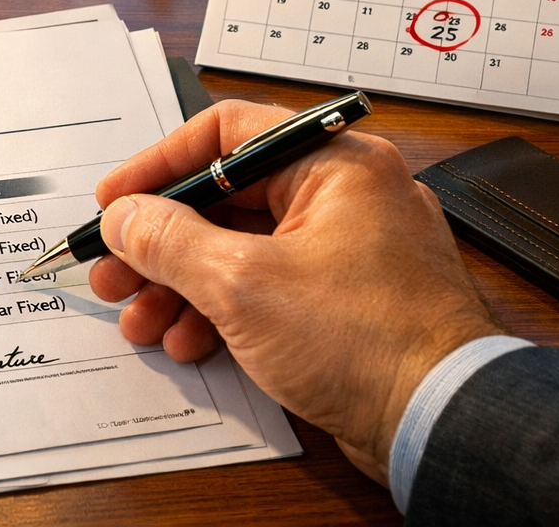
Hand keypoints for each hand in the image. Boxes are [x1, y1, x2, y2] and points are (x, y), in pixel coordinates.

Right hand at [89, 100, 498, 484]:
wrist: (445, 424)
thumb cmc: (366, 342)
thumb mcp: (242, 285)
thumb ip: (169, 241)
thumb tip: (123, 217)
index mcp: (334, 163)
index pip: (225, 133)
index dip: (158, 165)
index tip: (114, 201)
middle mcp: (346, 195)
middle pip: (227, 200)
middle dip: (161, 243)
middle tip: (113, 272)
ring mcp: (350, 250)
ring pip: (243, 249)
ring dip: (183, 284)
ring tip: (141, 322)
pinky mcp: (349, 301)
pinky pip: (270, 288)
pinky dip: (224, 311)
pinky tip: (189, 343)